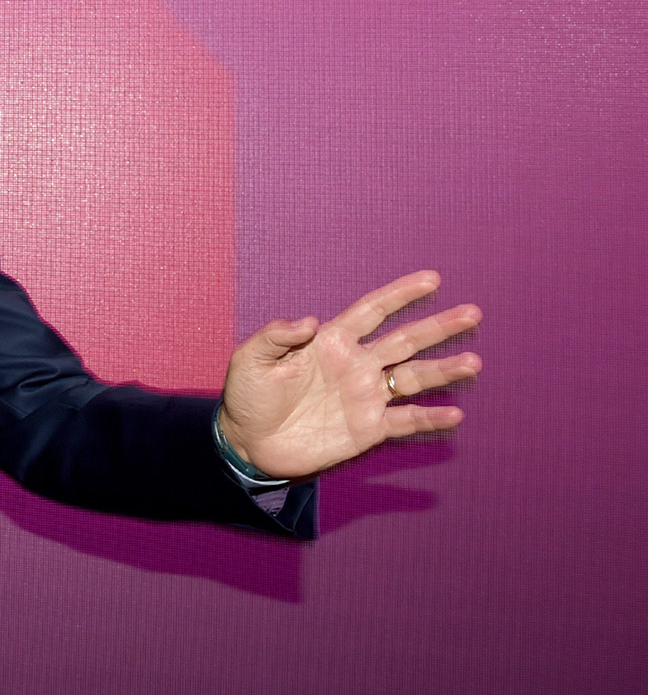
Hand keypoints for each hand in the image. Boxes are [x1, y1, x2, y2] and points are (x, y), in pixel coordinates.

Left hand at [218, 270, 480, 480]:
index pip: (372, 311)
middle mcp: (356, 365)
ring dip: (443, 371)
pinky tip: (454, 414)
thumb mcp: (250, 359)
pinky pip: (405, 421)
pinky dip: (429, 418)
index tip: (432, 279)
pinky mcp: (368, 429)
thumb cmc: (248, 396)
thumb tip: (309, 321)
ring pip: (413, 378)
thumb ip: (276, 336)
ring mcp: (365, 396)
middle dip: (438, 326)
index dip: (400, 295)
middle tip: (472, 313)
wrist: (249, 443)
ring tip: (473, 362)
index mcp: (330, 342)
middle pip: (404, 340)